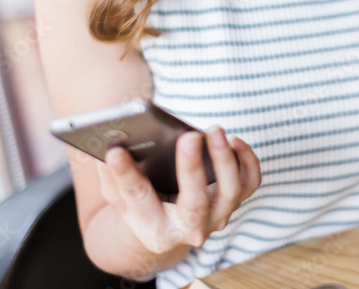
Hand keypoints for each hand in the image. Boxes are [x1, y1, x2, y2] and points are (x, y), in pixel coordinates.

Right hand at [95, 126, 260, 254]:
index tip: (115, 150)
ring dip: (225, 158)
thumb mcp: (118, 193)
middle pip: (195, 202)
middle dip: (192, 168)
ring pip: (230, 191)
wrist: (166, 227)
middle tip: (188, 136)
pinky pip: (250, 182)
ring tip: (214, 130)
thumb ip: (111, 172)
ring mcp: (215, 217)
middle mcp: (188, 229)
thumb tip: (108, 142)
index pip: (138, 198)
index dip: (125, 173)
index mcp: (153, 228)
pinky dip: (247, 160)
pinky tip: (234, 139)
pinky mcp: (233, 202)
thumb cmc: (139, 203)